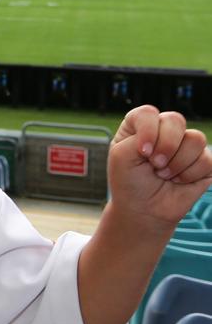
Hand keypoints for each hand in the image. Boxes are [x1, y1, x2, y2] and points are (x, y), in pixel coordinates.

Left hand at [108, 105, 211, 231]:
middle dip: (166, 146)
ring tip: (164, 175)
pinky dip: (189, 175)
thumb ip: (140, 136)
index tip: (142, 152)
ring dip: (177, 163)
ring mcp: (185, 145)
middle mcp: (164, 131)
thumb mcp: (121, 156)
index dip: (148, 130)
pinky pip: (207, 160)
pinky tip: (178, 182)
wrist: (143, 210)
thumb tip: (173, 140)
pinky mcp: (203, 162)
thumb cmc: (129, 182)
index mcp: (141, 125)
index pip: (148, 113)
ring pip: (196, 138)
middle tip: (155, 165)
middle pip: (176, 120)